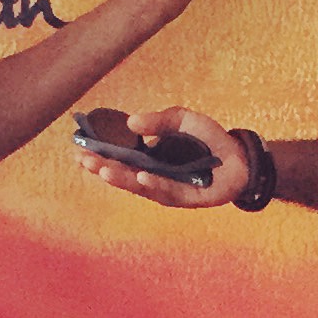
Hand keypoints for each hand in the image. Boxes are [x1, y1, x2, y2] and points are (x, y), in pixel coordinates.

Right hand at [76, 106, 250, 207]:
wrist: (241, 157)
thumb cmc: (210, 139)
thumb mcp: (184, 119)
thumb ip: (160, 119)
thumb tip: (131, 122)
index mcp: (147, 157)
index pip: (116, 156)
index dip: (97, 153)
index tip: (77, 149)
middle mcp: (151, 174)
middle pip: (121, 173)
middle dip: (101, 166)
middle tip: (83, 160)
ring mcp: (165, 188)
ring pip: (137, 185)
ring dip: (120, 178)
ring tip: (103, 169)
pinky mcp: (182, 198)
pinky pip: (164, 191)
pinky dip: (152, 184)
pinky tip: (139, 177)